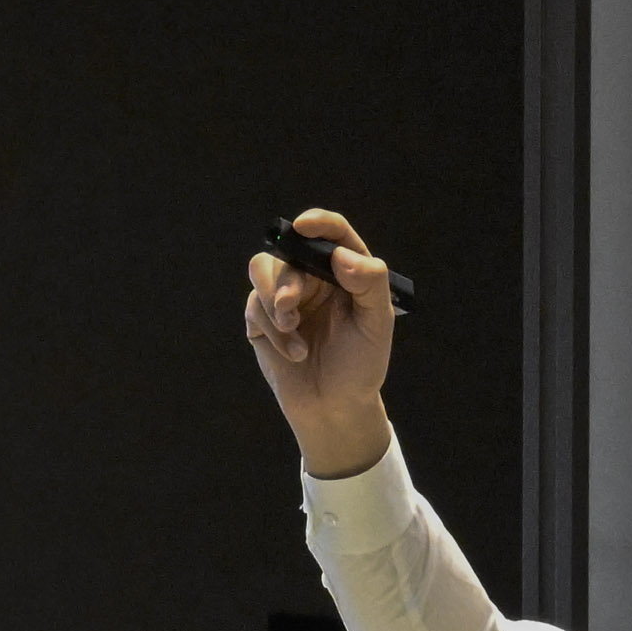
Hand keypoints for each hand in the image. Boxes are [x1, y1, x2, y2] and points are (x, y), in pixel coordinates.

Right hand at [242, 207, 398, 477]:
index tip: (304, 226)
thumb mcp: (376, 325)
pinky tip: (294, 353)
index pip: (332, 233)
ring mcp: (285, 294)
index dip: (318, 222)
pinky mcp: (262, 318)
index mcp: (344, 271)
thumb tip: (342, 255)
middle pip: (288, 250)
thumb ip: (369, 284)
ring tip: (291, 329)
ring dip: (272, 300)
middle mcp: (313, 276)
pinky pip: (254, 306)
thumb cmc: (361, 365)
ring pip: (261, 269)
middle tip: (290, 306)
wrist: (335, 408)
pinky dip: (273, 331)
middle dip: (287, 279)